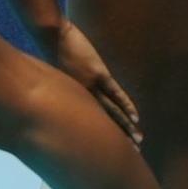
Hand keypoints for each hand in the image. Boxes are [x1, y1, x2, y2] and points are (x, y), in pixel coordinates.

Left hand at [41, 20, 142, 139]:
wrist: (49, 35)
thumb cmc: (50, 48)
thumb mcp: (56, 69)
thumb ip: (64, 80)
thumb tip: (67, 85)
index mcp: (71, 97)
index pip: (91, 121)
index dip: (104, 135)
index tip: (113, 148)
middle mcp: (80, 96)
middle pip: (104, 122)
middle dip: (118, 138)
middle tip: (131, 153)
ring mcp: (90, 85)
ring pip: (112, 111)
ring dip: (126, 127)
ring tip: (138, 141)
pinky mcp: (97, 73)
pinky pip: (115, 93)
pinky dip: (126, 105)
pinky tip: (135, 118)